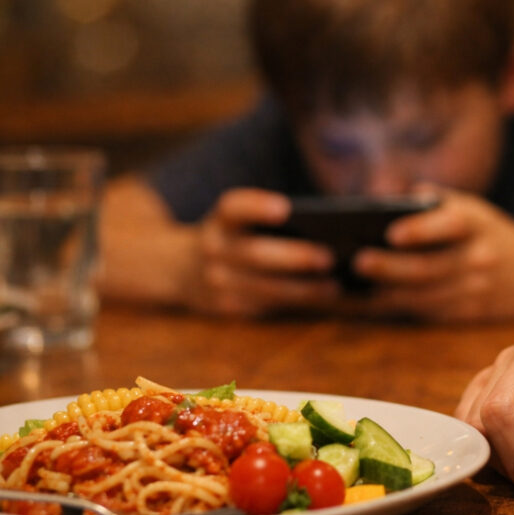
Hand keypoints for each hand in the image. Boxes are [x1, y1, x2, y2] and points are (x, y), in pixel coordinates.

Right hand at [187, 188, 339, 316]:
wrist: (180, 269)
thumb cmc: (232, 237)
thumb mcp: (237, 221)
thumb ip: (271, 220)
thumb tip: (329, 227)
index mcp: (220, 220)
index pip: (234, 208)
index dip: (257, 206)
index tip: (285, 208)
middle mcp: (213, 249)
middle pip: (255, 254)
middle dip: (294, 257)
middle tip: (329, 258)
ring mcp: (217, 282)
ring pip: (265, 288)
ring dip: (303, 289)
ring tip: (333, 286)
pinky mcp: (227, 307)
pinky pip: (266, 306)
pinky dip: (296, 303)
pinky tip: (320, 297)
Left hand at [351, 186, 513, 320]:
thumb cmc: (491, 233)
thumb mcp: (472, 208)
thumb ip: (431, 200)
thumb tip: (381, 201)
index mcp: (477, 225)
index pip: (450, 225)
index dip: (422, 230)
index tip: (392, 232)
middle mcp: (478, 258)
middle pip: (429, 267)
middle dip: (391, 267)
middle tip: (358, 262)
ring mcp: (474, 290)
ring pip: (423, 296)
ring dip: (385, 293)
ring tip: (349, 287)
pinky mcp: (468, 315)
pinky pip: (426, 313)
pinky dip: (396, 309)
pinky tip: (366, 303)